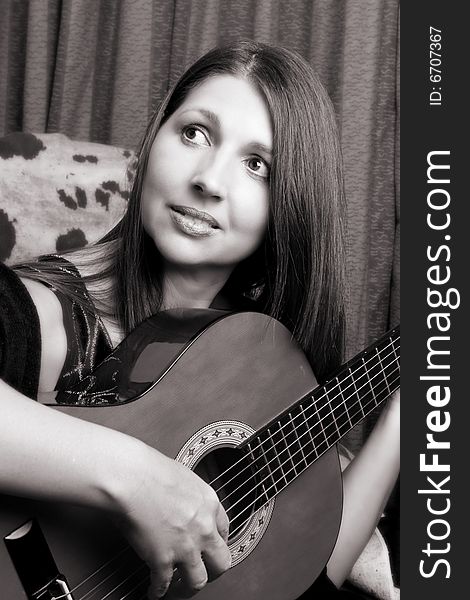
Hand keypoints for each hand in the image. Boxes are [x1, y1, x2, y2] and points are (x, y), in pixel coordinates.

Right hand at [111, 442, 230, 598]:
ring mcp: (186, 547)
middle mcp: (203, 527)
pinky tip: (154, 592)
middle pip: (221, 561)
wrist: (132, 477)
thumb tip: (180, 504)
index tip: (210, 547)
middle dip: (213, 570)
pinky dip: (158, 591)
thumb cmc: (149, 469)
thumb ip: (188, 496)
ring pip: (198, 580)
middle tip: (205, 573)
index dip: (217, 541)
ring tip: (180, 590)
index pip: (224, 529)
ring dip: (188, 588)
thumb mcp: (183, 476)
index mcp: (209, 503)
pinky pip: (163, 585)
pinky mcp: (162, 560)